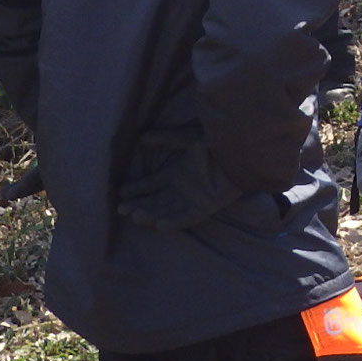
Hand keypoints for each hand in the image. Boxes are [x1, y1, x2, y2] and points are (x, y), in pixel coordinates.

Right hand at [116, 143, 245, 231]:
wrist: (242, 151)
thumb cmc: (217, 142)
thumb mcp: (188, 138)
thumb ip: (165, 138)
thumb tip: (141, 137)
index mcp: (178, 173)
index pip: (152, 184)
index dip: (136, 189)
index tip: (119, 193)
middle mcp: (183, 188)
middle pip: (155, 201)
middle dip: (138, 205)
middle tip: (121, 209)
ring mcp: (194, 199)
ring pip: (166, 211)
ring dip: (151, 214)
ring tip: (135, 215)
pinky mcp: (206, 207)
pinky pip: (187, 218)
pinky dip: (173, 222)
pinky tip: (159, 223)